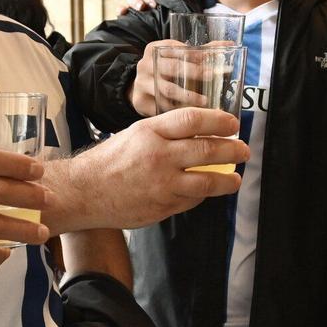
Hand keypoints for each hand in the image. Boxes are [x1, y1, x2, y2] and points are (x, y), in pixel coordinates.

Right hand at [78, 108, 247, 228]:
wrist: (83, 192)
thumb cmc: (109, 161)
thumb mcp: (135, 134)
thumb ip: (165, 133)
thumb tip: (199, 133)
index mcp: (150, 132)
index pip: (193, 120)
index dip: (219, 121)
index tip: (232, 125)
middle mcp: (158, 156)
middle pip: (207, 150)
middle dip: (232, 150)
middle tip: (243, 150)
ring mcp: (161, 184)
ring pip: (206, 181)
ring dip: (227, 180)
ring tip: (234, 178)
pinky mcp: (161, 206)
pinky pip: (191, 200)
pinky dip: (202, 195)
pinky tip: (205, 191)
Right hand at [129, 41, 207, 117]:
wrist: (139, 87)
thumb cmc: (164, 70)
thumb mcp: (176, 57)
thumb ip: (201, 52)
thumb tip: (229, 45)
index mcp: (155, 49)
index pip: (177, 49)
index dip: (197, 55)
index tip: (213, 62)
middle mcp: (146, 64)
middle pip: (173, 68)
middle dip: (195, 72)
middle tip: (211, 77)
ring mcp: (141, 83)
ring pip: (167, 90)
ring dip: (188, 96)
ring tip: (205, 102)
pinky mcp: (140, 101)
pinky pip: (160, 107)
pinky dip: (176, 111)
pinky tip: (189, 115)